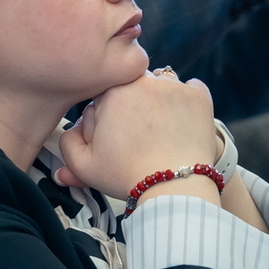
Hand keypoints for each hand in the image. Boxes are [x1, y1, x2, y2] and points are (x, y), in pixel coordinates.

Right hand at [55, 69, 217, 201]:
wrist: (174, 187)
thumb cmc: (127, 176)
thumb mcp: (84, 166)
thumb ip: (68, 143)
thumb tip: (72, 129)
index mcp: (113, 91)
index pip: (105, 91)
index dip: (106, 112)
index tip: (114, 130)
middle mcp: (144, 80)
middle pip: (134, 85)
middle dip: (133, 103)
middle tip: (137, 132)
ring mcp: (175, 86)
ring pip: (161, 85)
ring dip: (159, 100)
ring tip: (160, 129)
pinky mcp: (199, 96)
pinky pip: (191, 89)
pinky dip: (186, 102)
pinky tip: (180, 123)